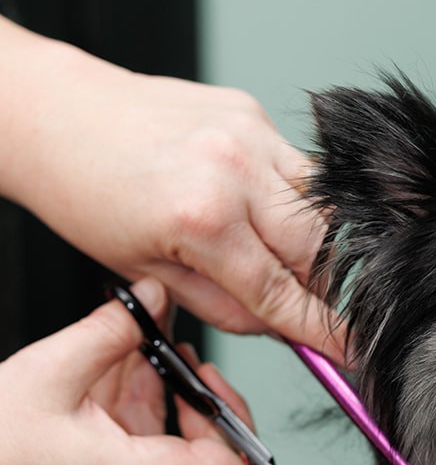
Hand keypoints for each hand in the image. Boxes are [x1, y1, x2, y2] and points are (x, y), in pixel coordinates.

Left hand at [0, 19, 344, 358]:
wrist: (59, 116)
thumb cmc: (86, 192)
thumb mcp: (145, 273)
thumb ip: (223, 306)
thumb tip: (281, 328)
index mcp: (202, 217)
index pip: (281, 291)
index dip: (320, 329)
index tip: (349, 351)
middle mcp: (236, 169)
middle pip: (320, 247)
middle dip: (325, 287)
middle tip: (317, 310)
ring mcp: (250, 134)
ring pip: (321, 205)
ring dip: (314, 241)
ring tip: (275, 255)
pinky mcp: (252, 112)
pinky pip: (296, 168)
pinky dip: (290, 199)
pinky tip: (254, 206)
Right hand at [0, 279, 256, 464]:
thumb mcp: (52, 372)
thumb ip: (114, 328)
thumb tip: (151, 297)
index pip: (235, 464)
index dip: (234, 413)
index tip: (207, 375)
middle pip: (208, 455)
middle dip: (192, 395)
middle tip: (172, 354)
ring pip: (171, 453)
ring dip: (158, 399)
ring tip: (133, 353)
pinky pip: (141, 460)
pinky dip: (132, 417)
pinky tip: (107, 377)